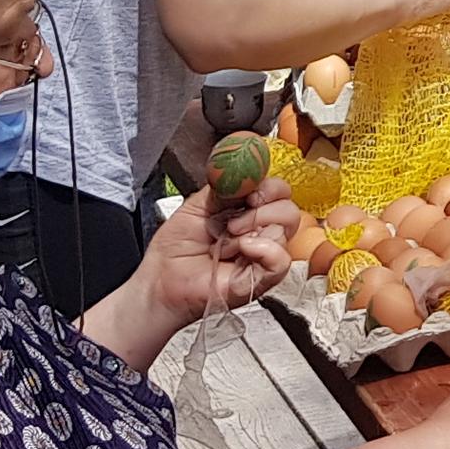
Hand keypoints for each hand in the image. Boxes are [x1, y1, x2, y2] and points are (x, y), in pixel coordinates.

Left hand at [138, 175, 305, 329]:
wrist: (161, 281)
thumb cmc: (175, 250)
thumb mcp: (197, 204)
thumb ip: (225, 186)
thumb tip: (247, 167)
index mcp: (247, 212)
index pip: (278, 192)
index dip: (268, 187)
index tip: (248, 191)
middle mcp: (259, 233)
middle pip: (288, 208)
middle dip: (262, 207)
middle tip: (233, 220)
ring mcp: (262, 256)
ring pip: (285, 230)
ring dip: (254, 229)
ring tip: (228, 240)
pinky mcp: (261, 279)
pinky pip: (281, 260)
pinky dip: (265, 249)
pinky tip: (244, 249)